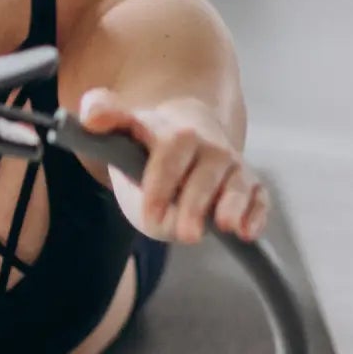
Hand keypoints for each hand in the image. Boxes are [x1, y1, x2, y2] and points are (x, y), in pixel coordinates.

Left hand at [77, 89, 266, 244]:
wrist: (183, 136)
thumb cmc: (146, 144)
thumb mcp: (120, 131)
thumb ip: (104, 118)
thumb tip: (93, 118)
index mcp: (171, 132)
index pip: (170, 150)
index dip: (161, 183)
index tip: (148, 215)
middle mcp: (206, 145)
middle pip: (206, 171)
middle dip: (196, 203)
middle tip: (186, 235)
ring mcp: (229, 164)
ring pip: (238, 181)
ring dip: (233, 205)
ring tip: (226, 227)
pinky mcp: (249, 183)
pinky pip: (259, 196)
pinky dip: (257, 213)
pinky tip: (247, 232)